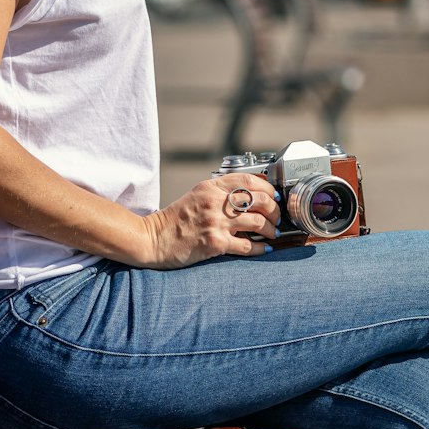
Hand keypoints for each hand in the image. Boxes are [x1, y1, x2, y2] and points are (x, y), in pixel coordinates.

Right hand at [140, 174, 280, 268]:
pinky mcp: (215, 243)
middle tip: (276, 217)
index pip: (249, 179)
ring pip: (258, 222)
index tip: (274, 196)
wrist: (153, 239)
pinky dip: (260, 248)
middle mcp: (215, 202)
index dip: (268, 187)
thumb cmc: (174, 220)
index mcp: (211, 187)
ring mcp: (216, 222)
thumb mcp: (196, 195)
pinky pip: (247, 245)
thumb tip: (247, 196)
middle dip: (274, 210)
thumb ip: (218, 192)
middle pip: (259, 200)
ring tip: (272, 233)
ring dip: (270, 230)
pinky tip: (263, 248)